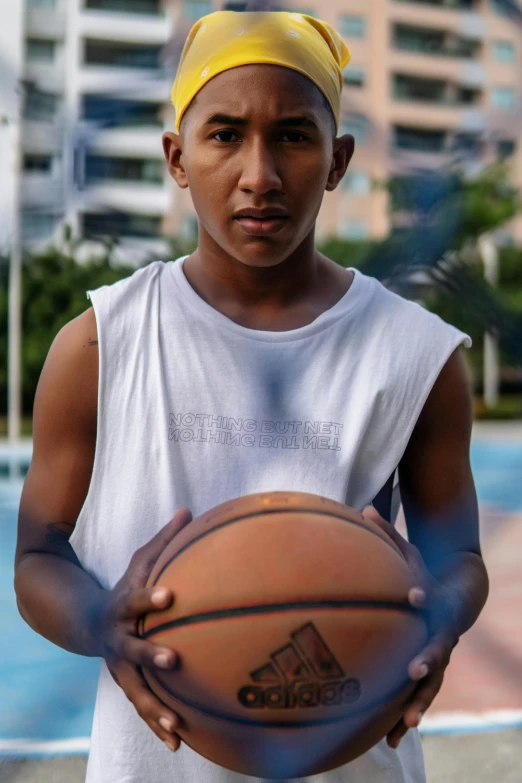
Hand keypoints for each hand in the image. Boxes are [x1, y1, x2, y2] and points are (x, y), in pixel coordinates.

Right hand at [97, 507, 192, 751]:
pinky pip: (144, 706)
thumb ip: (164, 541)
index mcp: (122, 607)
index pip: (136, 600)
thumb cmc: (125, 587)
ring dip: (155, 707)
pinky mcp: (128, 684)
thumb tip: (189, 510)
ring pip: (136, 689)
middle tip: (173, 660)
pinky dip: (158, 723)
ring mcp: (120, 666)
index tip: (168, 596)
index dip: (149, 598)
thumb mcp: (140, 563)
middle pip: (132, 650)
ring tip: (177, 724)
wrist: (88, 622)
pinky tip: (179, 741)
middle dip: (150, 655)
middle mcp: (118, 640)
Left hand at [362, 506, 459, 749]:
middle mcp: (440, 630)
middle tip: (413, 670)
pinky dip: (407, 714)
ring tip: (406, 723)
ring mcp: (439, 653)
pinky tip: (389, 739)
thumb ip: (387, 536)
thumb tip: (363, 509)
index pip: (430, 595)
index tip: (414, 595)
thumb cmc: (425, 571)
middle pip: (437, 646)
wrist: (461, 594)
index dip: (422, 593)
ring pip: (432, 682)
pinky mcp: (432, 670)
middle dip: (426, 658)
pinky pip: (420, 696)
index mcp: (433, 601)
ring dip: (419, 701)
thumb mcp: (410, 553)